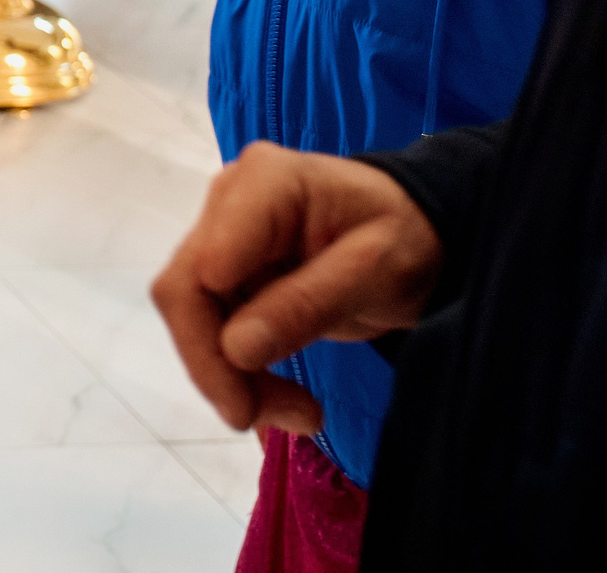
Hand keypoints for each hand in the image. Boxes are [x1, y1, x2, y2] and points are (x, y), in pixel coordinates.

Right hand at [150, 141, 441, 435]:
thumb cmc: (407, 236)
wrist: (420, 230)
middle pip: (186, 292)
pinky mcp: (226, 270)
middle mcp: (227, 203)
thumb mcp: (376, 271)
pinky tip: (279, 398)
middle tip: (261, 421)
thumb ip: (307, 304)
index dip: (207, 334)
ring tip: (296, 415)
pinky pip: (213, 325)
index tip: (244, 402)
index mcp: (263, 184)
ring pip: (193, 317)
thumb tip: (235, 349)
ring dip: (230, 376)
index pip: (204, 263)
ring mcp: (222, 235)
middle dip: (217, 367)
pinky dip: (241, 370)